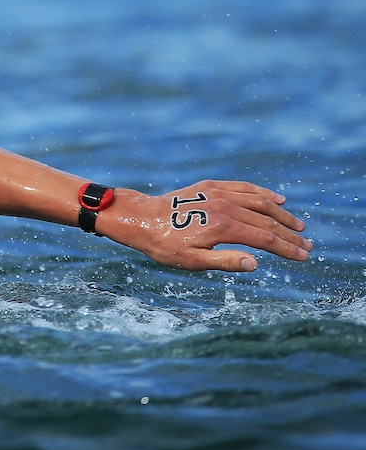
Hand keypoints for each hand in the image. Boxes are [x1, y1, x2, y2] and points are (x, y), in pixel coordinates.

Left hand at [102, 180, 310, 271]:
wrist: (141, 219)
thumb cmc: (165, 245)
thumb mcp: (192, 261)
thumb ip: (225, 262)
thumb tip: (255, 264)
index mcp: (222, 227)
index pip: (265, 239)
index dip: (287, 248)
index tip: (303, 256)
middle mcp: (224, 206)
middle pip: (267, 220)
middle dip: (289, 234)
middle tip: (308, 244)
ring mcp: (218, 193)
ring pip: (259, 201)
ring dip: (281, 214)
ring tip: (297, 225)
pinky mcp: (211, 185)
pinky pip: (244, 187)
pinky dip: (263, 193)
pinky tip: (276, 200)